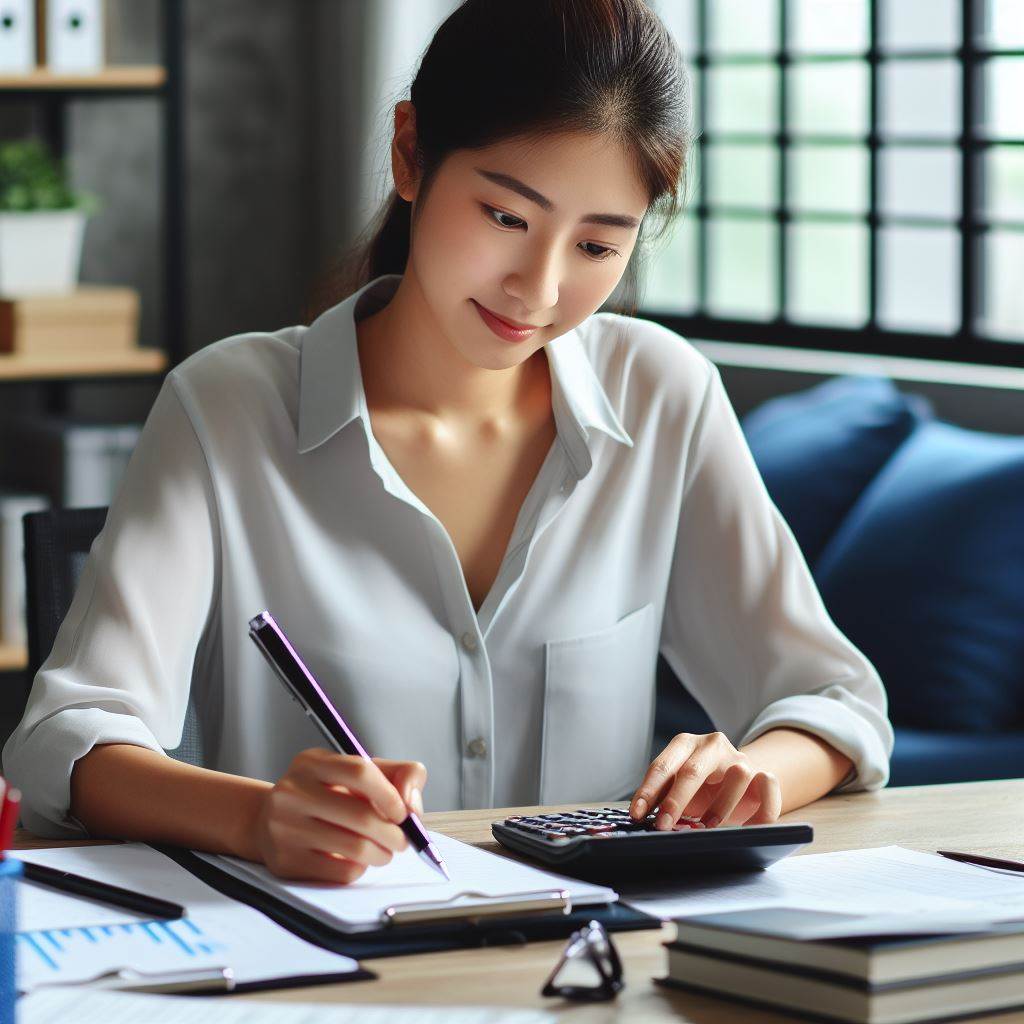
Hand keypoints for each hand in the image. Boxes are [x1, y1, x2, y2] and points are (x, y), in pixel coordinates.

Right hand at [252, 748, 427, 882]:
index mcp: (312, 762)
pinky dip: (360, 868)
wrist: (267, 821)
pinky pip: (341, 872)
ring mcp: (284, 827)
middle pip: (362, 816)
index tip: (403, 812)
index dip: (390, 794)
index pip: (360, 771)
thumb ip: (397, 774)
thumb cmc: (326, 794)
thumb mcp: (356, 772)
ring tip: (385, 851)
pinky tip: (358, 861)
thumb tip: (411, 805)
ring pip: (355, 848)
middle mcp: (293, 792)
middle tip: (402, 840)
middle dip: (395, 834)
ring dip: (382, 854)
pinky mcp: (285, 861)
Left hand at [630, 732, 781, 829]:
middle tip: (663, 825)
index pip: (663, 766)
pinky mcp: (764, 775)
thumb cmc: (700, 787)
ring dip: (721, 805)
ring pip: (738, 775)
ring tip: (706, 826)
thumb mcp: (677, 787)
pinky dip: (761, 811)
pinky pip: (770, 786)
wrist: (739, 780)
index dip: (648, 791)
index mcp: (685, 744)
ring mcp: (741, 758)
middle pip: (693, 770)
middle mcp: (712, 745)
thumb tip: (642, 816)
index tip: (637, 814)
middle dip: (676, 801)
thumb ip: (662, 796)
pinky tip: (747, 828)